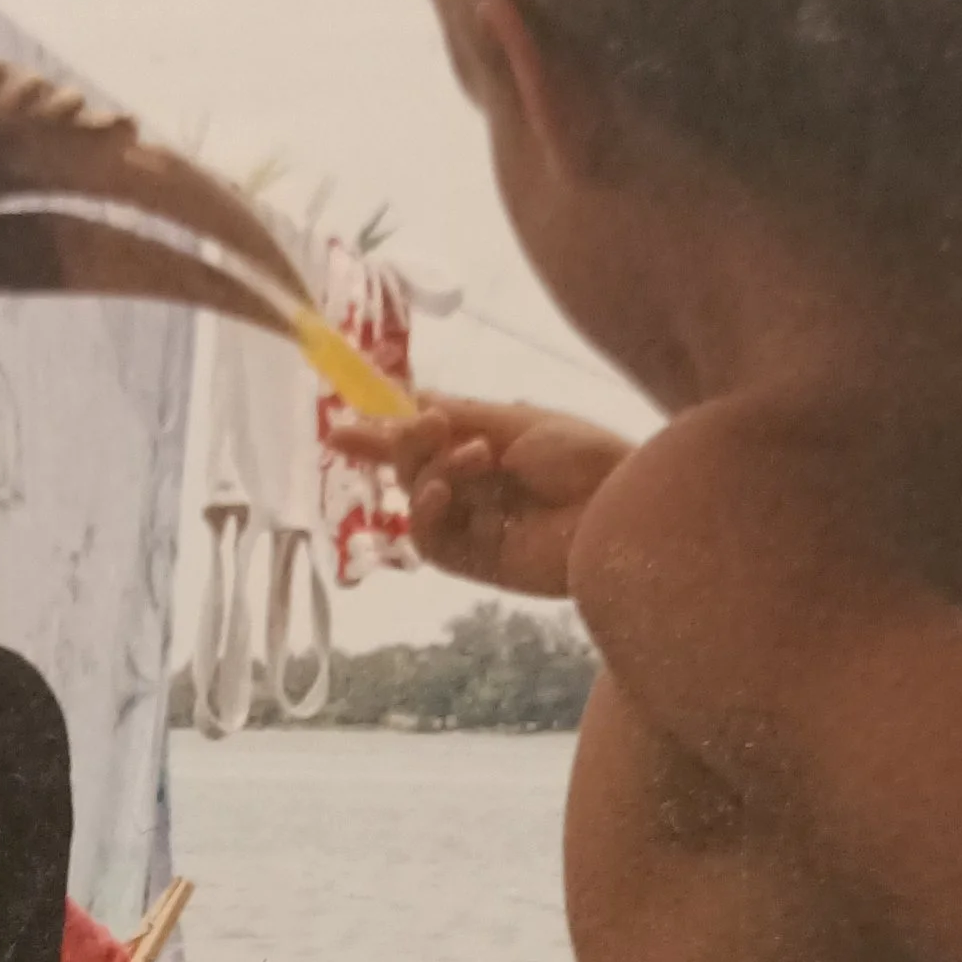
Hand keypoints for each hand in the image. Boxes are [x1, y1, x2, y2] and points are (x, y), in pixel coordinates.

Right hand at [330, 394, 629, 598]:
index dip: (380, 435)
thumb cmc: (584, 455)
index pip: (422, 442)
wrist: (623, 504)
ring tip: (473, 455)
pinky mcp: (478, 561)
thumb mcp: (516, 421)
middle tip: (430, 425)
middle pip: (412, 468)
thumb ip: (459, 414)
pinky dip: (426, 513)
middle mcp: (476, 487)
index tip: (338, 427)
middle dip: (408, 443)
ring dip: (430, 472)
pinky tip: (443, 493)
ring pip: (417, 501)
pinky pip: (431, 541)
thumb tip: (409, 400)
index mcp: (486, 448)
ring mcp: (475, 525)